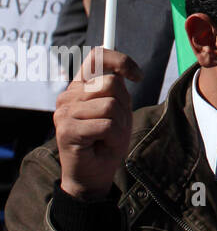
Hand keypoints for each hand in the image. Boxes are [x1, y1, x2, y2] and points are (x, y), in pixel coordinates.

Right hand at [55, 48, 141, 200]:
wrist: (93, 174)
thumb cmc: (107, 141)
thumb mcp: (118, 109)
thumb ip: (118, 88)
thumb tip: (127, 70)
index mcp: (80, 86)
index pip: (97, 56)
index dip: (121, 60)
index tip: (137, 76)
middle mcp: (68, 96)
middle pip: (110, 83)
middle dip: (123, 105)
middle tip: (115, 124)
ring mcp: (64, 113)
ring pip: (110, 105)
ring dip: (119, 124)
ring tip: (107, 136)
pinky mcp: (67, 130)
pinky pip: (106, 125)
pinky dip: (113, 137)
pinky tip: (102, 145)